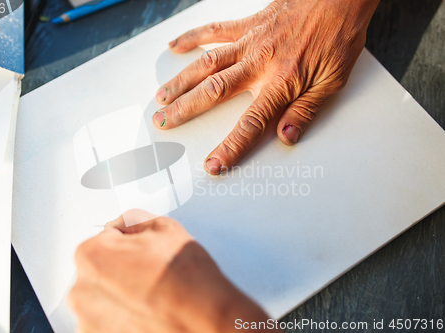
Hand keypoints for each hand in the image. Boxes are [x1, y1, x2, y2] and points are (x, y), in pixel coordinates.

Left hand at [68, 213, 279, 332]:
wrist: (204, 318)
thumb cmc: (187, 280)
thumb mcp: (164, 227)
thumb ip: (132, 220)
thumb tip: (122, 225)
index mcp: (91, 256)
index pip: (106, 240)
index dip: (130, 246)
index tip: (145, 257)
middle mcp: (81, 291)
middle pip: (101, 272)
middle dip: (121, 273)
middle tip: (151, 278)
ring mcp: (88, 321)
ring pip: (104, 301)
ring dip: (121, 300)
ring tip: (151, 300)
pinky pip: (108, 323)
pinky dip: (123, 321)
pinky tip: (146, 316)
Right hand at [153, 0, 379, 174]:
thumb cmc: (338, 37)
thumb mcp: (332, 82)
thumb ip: (306, 111)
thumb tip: (286, 137)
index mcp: (281, 83)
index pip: (250, 124)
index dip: (230, 147)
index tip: (213, 164)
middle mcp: (259, 63)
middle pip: (214, 92)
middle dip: (185, 110)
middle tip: (162, 123)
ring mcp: (250, 42)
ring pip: (206, 64)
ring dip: (180, 81)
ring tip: (161, 96)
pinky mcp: (248, 25)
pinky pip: (216, 31)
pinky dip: (193, 38)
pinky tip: (175, 47)